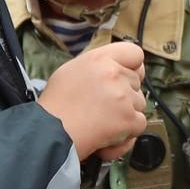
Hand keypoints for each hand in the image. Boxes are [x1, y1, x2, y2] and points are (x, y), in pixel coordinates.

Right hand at [41, 40, 148, 161]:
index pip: (134, 54)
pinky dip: (128, 133)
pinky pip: (140, 124)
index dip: (134, 67)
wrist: (49, 132)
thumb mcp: (70, 71)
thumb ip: (97, 66)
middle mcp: (114, 73)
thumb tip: (117, 67)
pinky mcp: (129, 118)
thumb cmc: (56, 105)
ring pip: (140, 104)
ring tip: (102, 121)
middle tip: (103, 106)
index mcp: (99, 59)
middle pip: (136, 82)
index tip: (127, 77)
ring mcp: (124, 96)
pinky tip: (109, 134)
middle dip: (126, 94)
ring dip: (126, 114)